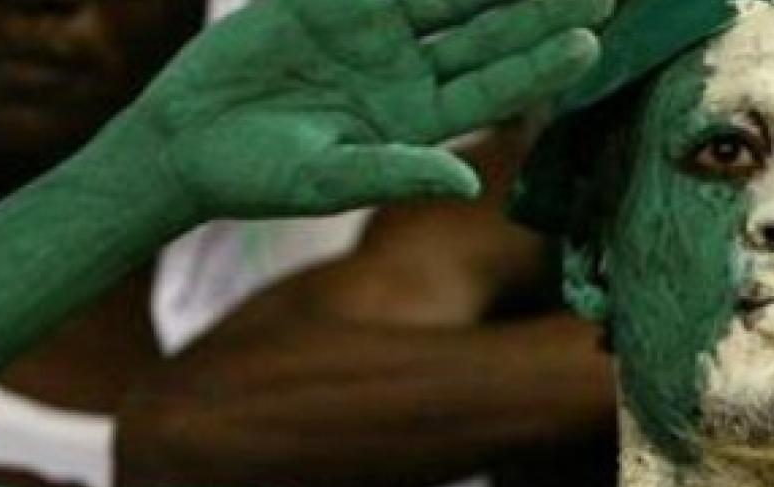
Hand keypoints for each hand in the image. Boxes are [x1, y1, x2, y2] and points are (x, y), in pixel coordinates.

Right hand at [110, 0, 606, 219]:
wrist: (183, 142)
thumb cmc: (254, 176)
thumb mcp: (325, 182)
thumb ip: (395, 174)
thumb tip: (467, 181)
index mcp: (419, 122)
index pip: (496, 87)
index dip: (541, 63)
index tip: (590, 40)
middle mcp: (408, 72)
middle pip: (488, 30)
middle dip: (542, 5)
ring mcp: (374, 32)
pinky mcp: (330, 0)